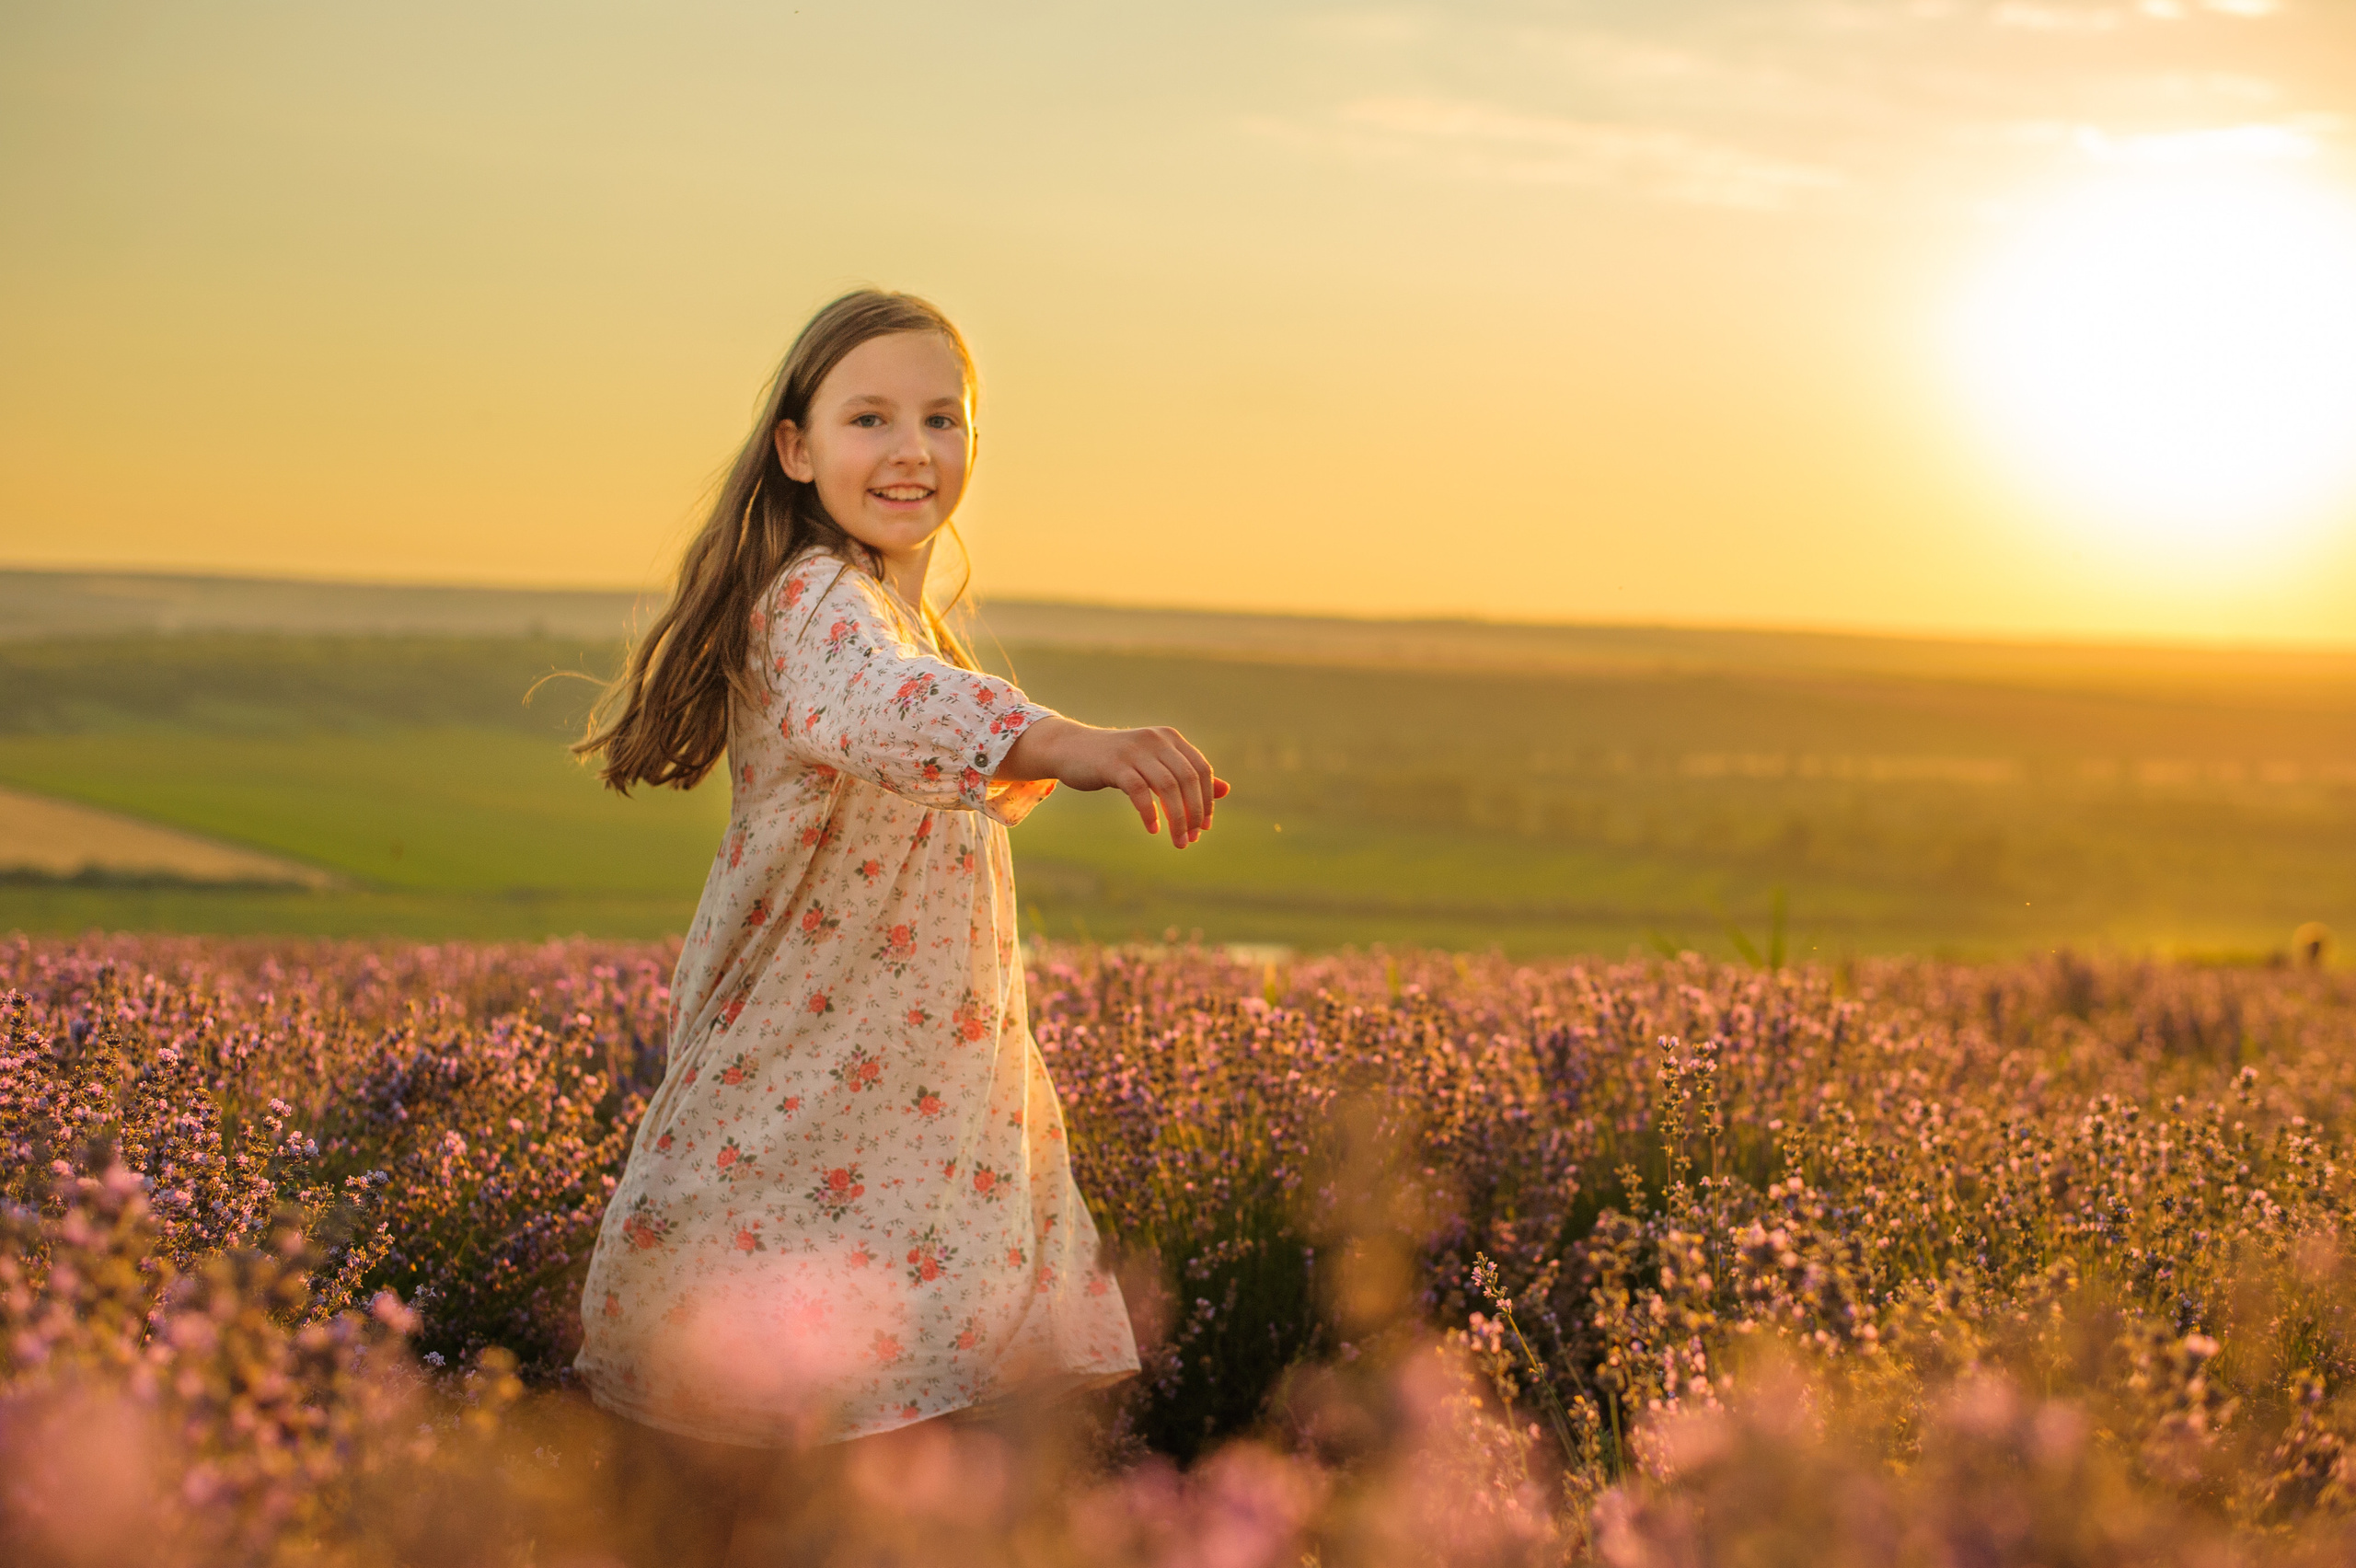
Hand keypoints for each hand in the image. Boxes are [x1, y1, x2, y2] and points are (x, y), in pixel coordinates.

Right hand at [996, 717, 1229, 847]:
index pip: (1200, 769)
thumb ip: (1188, 775)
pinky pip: (1139, 791)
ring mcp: (1135, 750)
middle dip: (1194, 813)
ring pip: (1167, 787)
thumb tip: (1226, 790)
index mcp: (1170, 738)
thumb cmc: (1118, 761)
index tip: (1205, 826)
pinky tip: (1153, 829)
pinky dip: (1150, 813)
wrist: (1072, 749)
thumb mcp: (1156, 765)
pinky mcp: (1114, 764)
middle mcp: (1156, 740)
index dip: (1207, 800)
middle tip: (1192, 839)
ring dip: (1177, 819)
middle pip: (1187, 779)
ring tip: (1178, 841)